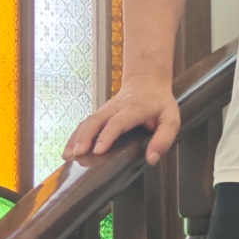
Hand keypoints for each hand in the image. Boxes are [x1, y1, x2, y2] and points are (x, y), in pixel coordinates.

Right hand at [62, 73, 180, 166]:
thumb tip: (152, 158)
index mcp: (134, 108)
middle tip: (77, 154)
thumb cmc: (159, 102)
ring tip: (67, 155)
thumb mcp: (171, 119)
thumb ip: (163, 139)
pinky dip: (75, 136)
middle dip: (85, 136)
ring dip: (76, 137)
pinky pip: (86, 122)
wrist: (147, 80)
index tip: (98, 150)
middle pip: (96, 120)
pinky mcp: (101, 112)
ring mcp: (106, 109)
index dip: (107, 135)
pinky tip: (68, 150)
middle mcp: (116, 107)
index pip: (118, 122)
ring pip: (88, 121)